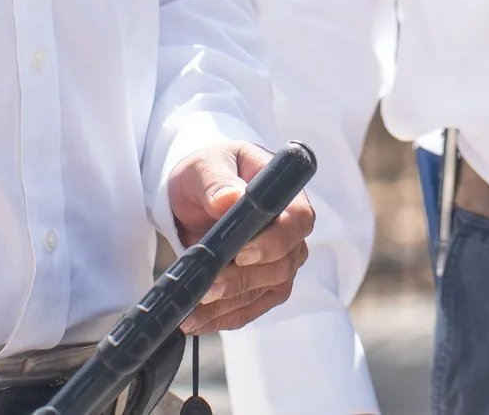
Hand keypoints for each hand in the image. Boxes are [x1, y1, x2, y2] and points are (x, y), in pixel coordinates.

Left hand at [166, 141, 315, 333]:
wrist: (198, 193)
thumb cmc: (208, 170)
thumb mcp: (205, 167)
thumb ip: (217, 182)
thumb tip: (231, 200)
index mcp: (285, 195)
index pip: (297, 222)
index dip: (274, 242)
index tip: (242, 253)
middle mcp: (290, 232)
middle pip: (281, 265)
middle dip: (241, 280)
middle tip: (206, 289)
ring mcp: (279, 261)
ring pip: (265, 291)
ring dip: (228, 304)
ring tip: (191, 312)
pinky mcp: (262, 285)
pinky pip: (250, 307)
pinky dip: (223, 317)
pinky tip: (196, 321)